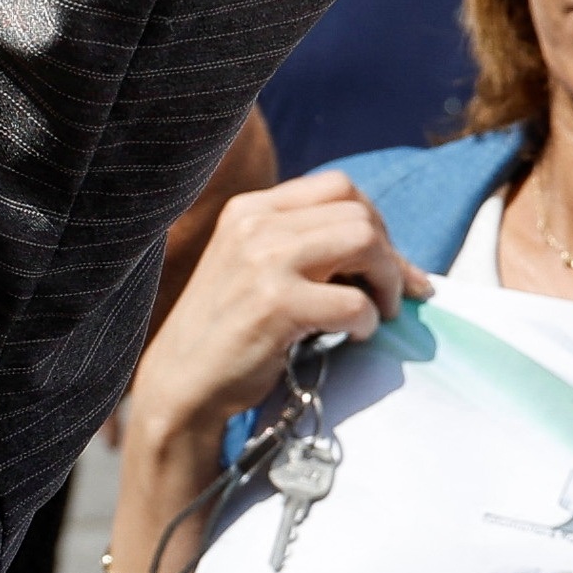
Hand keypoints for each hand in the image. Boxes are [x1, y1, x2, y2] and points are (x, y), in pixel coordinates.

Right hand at [125, 172, 423, 454]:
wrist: (182, 385)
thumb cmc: (228, 333)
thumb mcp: (251, 266)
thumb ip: (299, 244)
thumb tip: (386, 249)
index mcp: (249, 209)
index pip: (338, 186)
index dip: (374, 222)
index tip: (383, 261)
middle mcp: (255, 224)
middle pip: (358, 211)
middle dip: (389, 255)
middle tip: (389, 296)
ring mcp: (264, 261)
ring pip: (364, 241)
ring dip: (387, 281)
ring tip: (377, 313)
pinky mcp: (275, 304)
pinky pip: (354, 301)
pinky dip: (367, 323)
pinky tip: (352, 338)